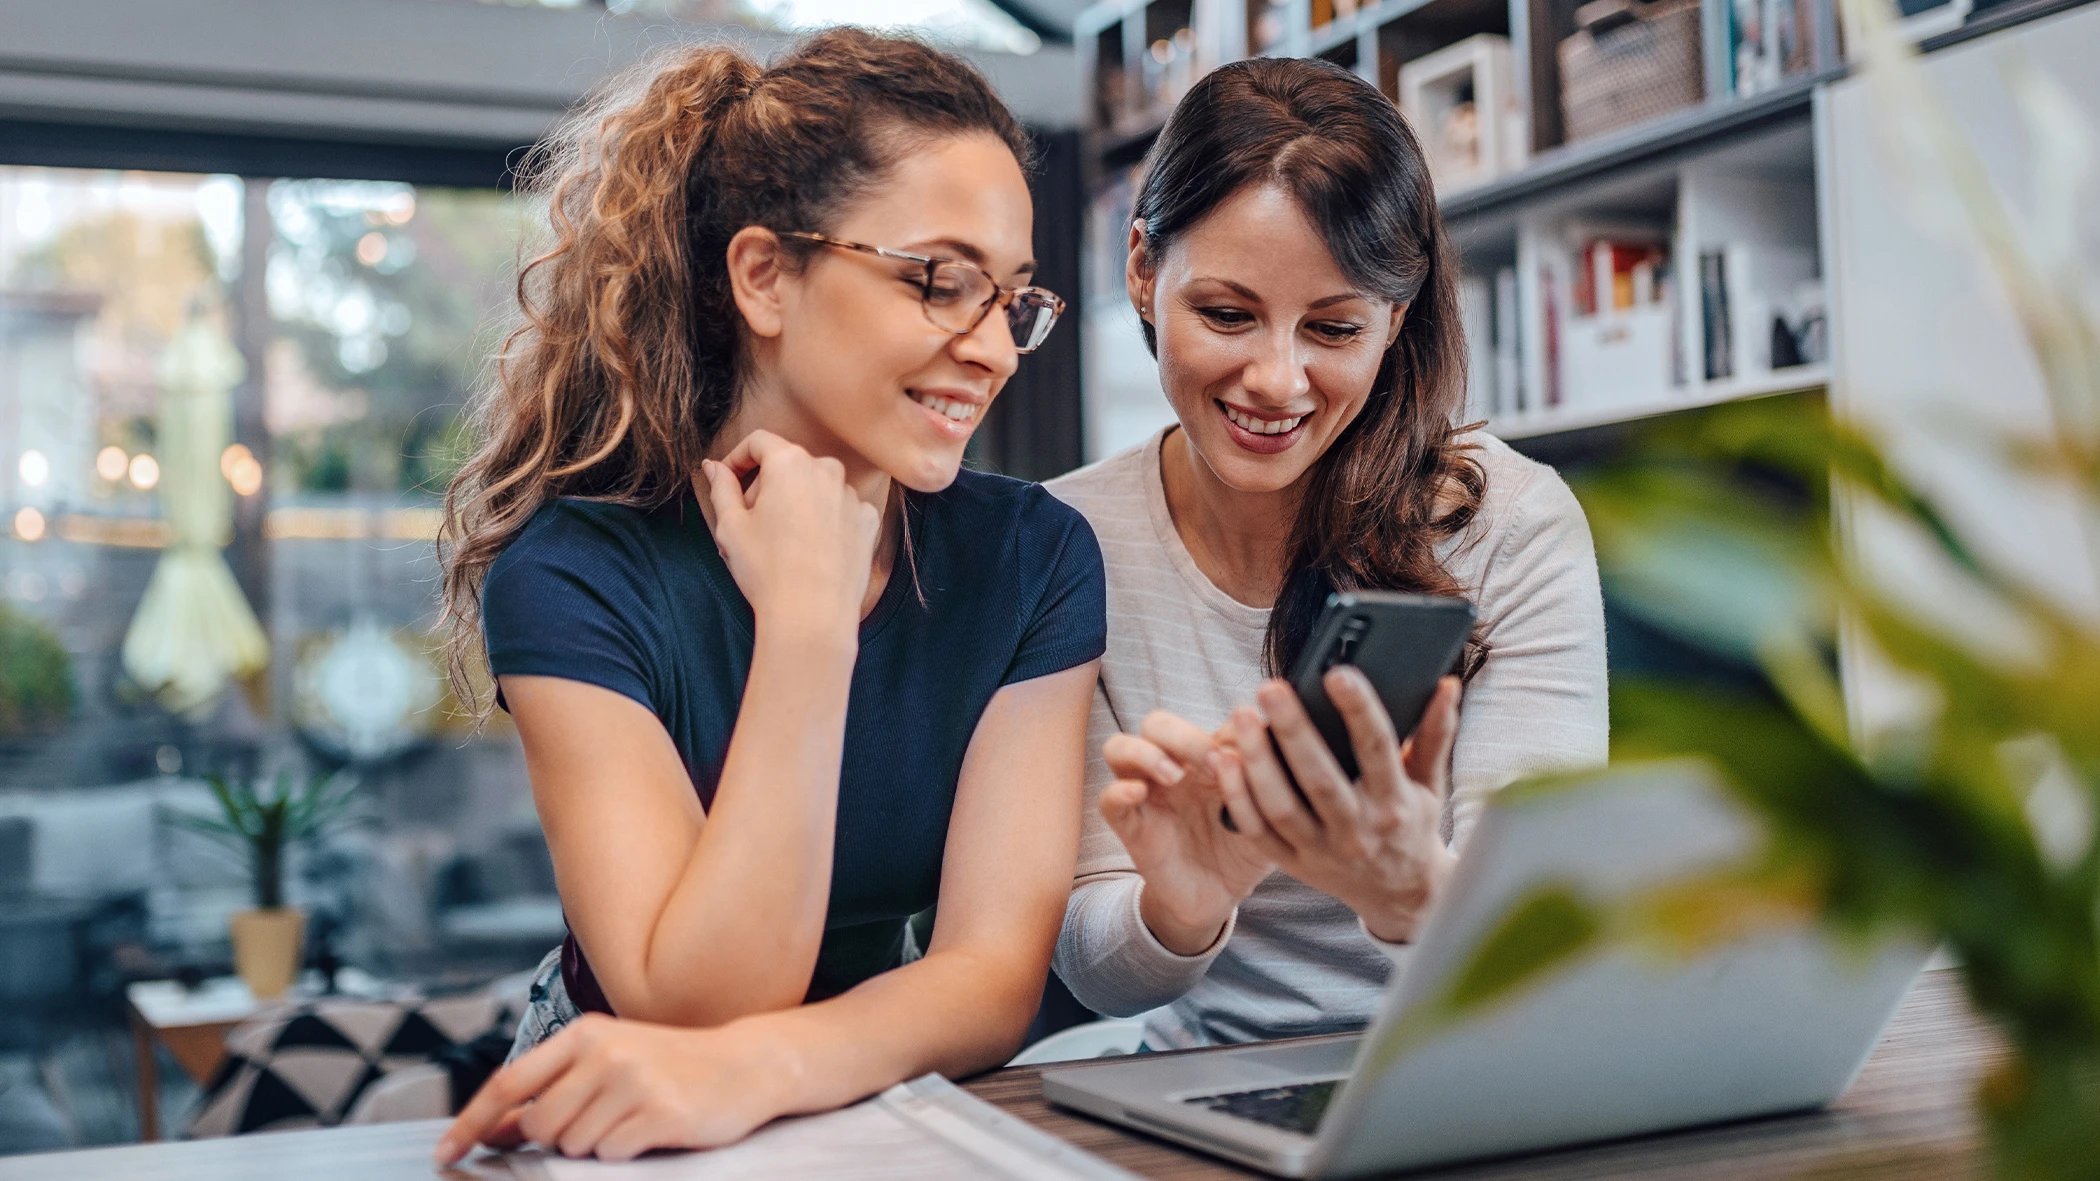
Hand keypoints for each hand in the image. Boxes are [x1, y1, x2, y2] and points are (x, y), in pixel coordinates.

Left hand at [434, 1012, 793, 1164]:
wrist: (744, 1065)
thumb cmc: (670, 1066)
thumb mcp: (608, 1062)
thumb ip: (551, 1089)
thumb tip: (491, 1128)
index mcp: (584, 1034)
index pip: (509, 1083)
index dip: (471, 1121)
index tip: (446, 1153)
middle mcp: (604, 1053)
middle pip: (539, 1125)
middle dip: (558, 1138)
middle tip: (599, 1122)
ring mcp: (633, 1082)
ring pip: (573, 1145)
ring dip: (595, 1146)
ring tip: (631, 1120)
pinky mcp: (659, 1113)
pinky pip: (611, 1155)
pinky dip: (623, 1153)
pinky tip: (650, 1130)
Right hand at [701, 430, 880, 639]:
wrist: (812, 614)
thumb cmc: (766, 569)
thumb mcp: (730, 526)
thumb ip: (721, 487)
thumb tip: (713, 466)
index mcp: (790, 462)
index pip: (759, 442)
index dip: (737, 458)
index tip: (726, 480)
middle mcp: (827, 469)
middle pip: (788, 465)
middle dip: (766, 485)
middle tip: (749, 522)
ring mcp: (851, 496)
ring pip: (815, 488)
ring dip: (796, 503)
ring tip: (780, 542)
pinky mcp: (868, 521)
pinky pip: (840, 510)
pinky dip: (824, 521)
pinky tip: (810, 550)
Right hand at [1101, 711, 1274, 954]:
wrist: (1219, 898)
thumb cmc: (1243, 850)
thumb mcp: (1266, 817)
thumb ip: (1273, 786)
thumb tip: (1288, 748)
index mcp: (1207, 760)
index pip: (1207, 724)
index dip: (1230, 730)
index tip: (1252, 752)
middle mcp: (1173, 768)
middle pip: (1158, 725)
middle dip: (1185, 736)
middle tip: (1214, 762)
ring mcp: (1147, 794)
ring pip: (1120, 747)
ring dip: (1146, 753)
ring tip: (1173, 775)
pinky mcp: (1131, 825)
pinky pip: (1109, 800)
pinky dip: (1119, 791)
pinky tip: (1139, 793)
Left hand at [1214, 672, 1461, 943]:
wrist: (1399, 894)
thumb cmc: (1411, 824)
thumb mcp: (1429, 783)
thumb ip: (1435, 733)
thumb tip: (1448, 684)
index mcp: (1395, 803)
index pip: (1376, 749)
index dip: (1359, 710)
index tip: (1338, 672)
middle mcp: (1358, 830)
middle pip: (1320, 778)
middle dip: (1293, 731)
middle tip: (1271, 688)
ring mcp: (1321, 851)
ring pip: (1281, 806)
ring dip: (1257, 761)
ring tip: (1242, 716)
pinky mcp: (1293, 863)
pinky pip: (1258, 830)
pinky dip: (1237, 796)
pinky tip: (1224, 759)